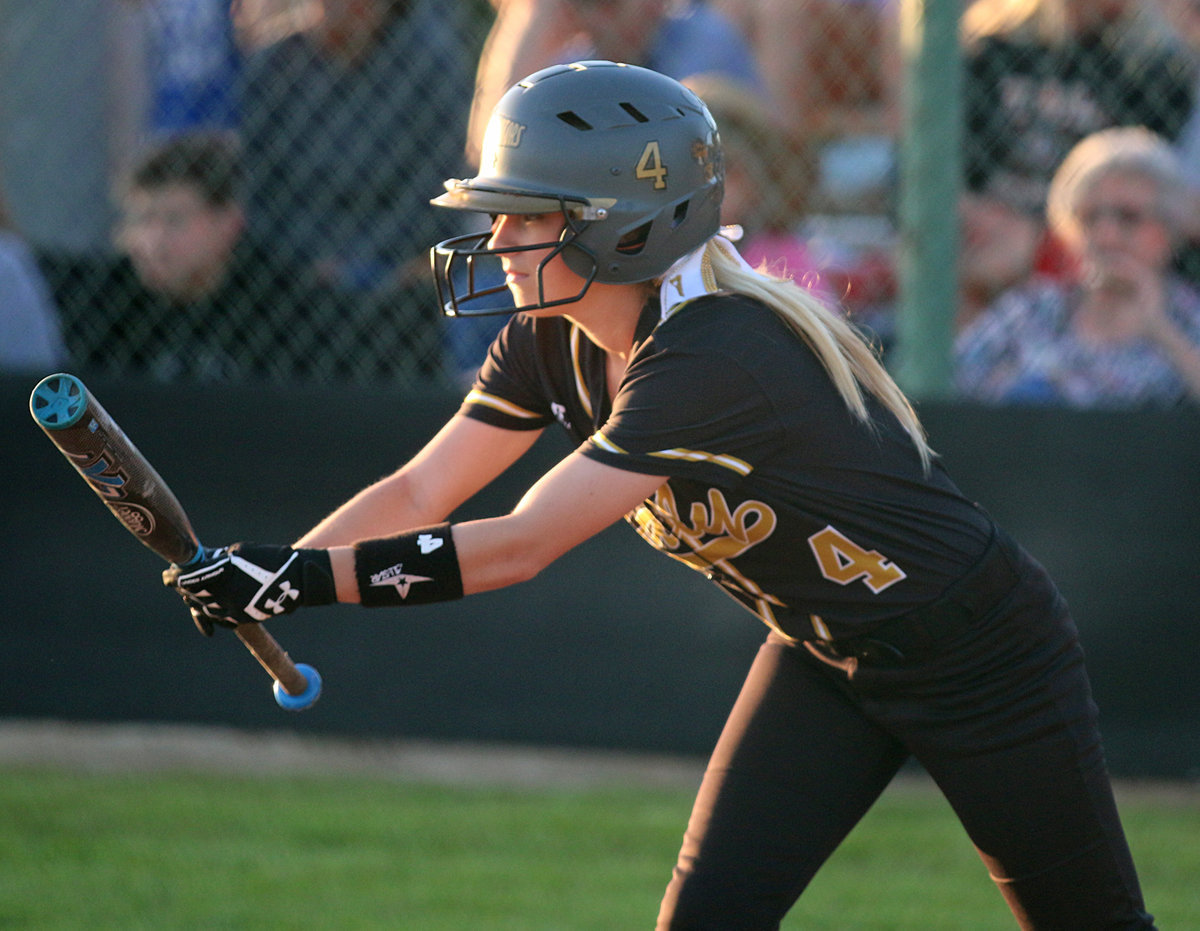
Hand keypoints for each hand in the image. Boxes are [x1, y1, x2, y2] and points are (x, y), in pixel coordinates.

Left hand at [163, 543, 335, 635]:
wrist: (298, 579)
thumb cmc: (269, 558)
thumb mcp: (240, 551)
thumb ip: (216, 559)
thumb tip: (198, 563)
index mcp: (224, 578)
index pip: (190, 580)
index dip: (175, 577)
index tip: (167, 575)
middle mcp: (226, 597)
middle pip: (194, 596)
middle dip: (183, 588)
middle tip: (174, 581)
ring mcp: (235, 611)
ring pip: (205, 609)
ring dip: (195, 600)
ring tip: (189, 593)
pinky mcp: (244, 618)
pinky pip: (221, 618)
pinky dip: (211, 612)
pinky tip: (205, 607)